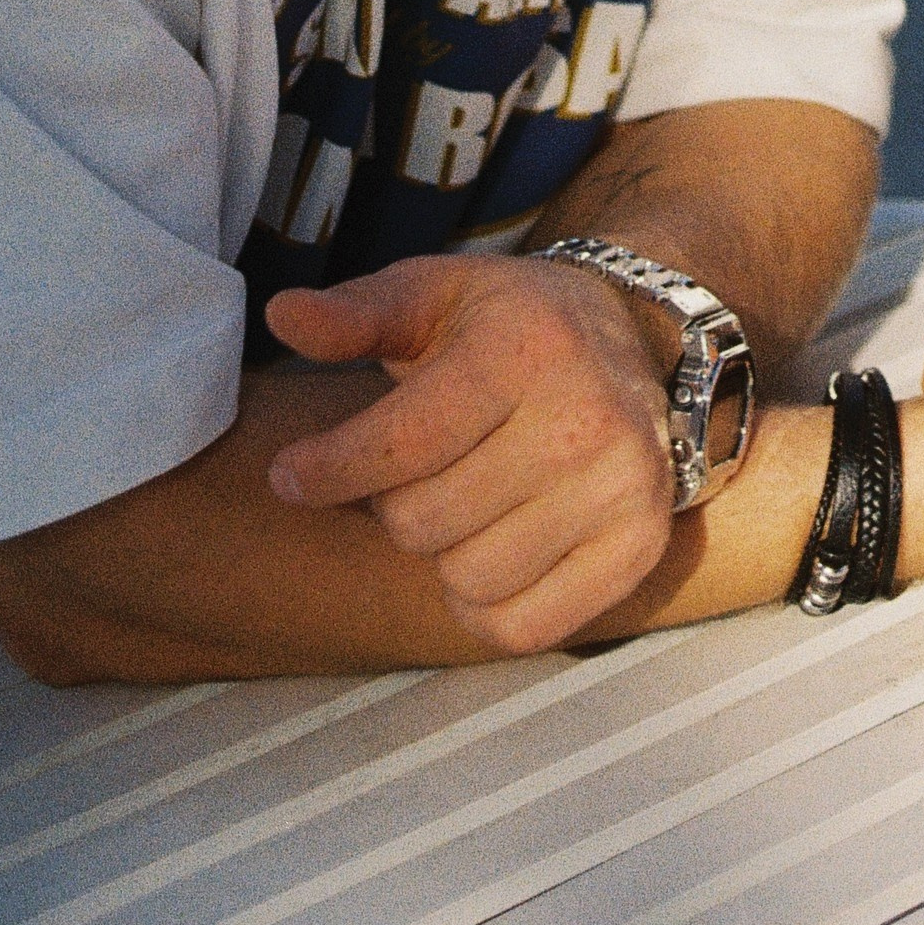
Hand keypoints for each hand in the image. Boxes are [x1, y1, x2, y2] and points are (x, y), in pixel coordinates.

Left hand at [263, 254, 676, 653]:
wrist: (637, 339)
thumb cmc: (509, 326)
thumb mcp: (433, 296)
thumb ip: (355, 314)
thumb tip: (283, 316)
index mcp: (526, 349)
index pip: (400, 445)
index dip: (325, 470)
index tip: (290, 475)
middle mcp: (585, 417)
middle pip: (421, 523)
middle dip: (396, 503)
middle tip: (424, 469)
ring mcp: (622, 487)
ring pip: (467, 579)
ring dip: (445, 552)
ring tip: (470, 500)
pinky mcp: (641, 545)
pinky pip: (521, 628)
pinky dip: (486, 607)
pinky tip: (497, 549)